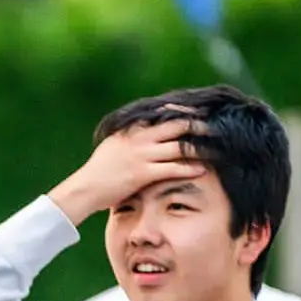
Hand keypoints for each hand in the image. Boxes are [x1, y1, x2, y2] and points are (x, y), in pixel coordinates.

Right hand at [49, 118, 207, 224]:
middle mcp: (139, 138)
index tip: (199, 112)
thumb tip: (143, 130)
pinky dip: (190, 168)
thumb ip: (130, 136)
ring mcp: (142, 155)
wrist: (84, 189)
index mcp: (132, 129)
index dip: (184, 112)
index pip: (163, 113)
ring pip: (179, 147)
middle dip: (198, 126)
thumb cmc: (98, 171)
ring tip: (216, 149)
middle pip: (177, 125)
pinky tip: (202, 170)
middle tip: (215, 127)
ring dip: (200, 147)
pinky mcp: (143, 173)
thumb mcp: (113, 145)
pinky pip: (173, 168)